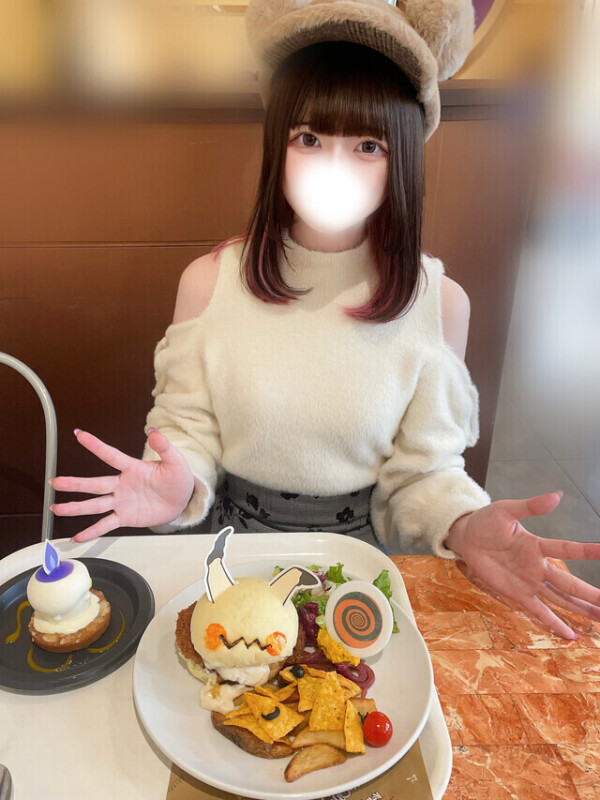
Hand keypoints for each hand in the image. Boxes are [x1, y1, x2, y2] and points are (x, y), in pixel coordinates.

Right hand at [50, 428, 194, 541]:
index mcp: (132, 468)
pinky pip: (106, 524)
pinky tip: (77, 537)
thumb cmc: (178, 479)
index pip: (111, 455)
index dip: (95, 445)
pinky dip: (92, 531)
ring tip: (56, 508)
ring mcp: (121, 501)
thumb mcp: (175, 461)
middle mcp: (122, 485)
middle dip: (74, 483)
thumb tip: (154, 431)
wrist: (183, 500)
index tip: (78, 434)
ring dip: (75, 507)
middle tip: (55, 481)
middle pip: (94, 484)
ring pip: (94, 505)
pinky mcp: (125, 517)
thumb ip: (164, 447)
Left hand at [444, 490, 599, 638]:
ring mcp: (529, 582)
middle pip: (570, 584)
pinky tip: (572, 634)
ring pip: (561, 599)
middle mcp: (538, 567)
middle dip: (591, 594)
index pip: (567, 549)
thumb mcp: (506, 510)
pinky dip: (554, 623)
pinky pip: (538, 611)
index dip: (586, 551)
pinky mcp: (517, 594)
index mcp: (537, 546)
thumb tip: (557, 495)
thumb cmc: (486, 522)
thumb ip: (531, 506)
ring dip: (581, 609)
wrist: (466, 537)